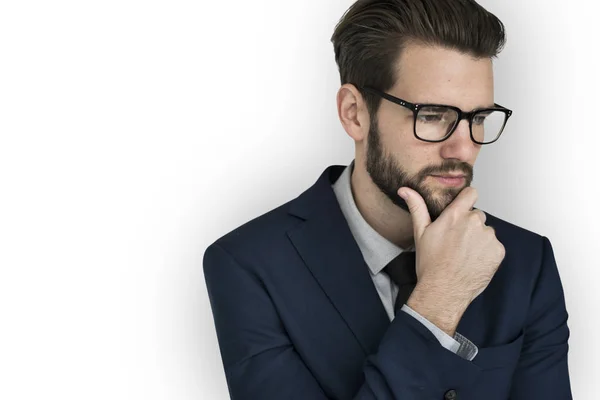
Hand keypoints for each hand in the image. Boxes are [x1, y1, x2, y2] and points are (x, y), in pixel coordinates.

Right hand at [398, 186, 505, 333]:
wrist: (443, 291)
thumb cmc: (430, 264)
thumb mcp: (420, 233)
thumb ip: (417, 207)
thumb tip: (405, 189)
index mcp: (455, 215)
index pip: (471, 193)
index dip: (467, 200)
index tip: (463, 208)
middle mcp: (474, 222)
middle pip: (477, 215)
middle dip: (469, 225)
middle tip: (457, 242)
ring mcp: (488, 237)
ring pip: (486, 232)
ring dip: (478, 239)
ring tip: (464, 255)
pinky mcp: (498, 251)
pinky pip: (494, 246)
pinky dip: (487, 253)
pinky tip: (473, 262)